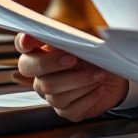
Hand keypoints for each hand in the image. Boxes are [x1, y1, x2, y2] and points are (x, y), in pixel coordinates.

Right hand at [14, 33, 128, 121]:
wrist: (114, 77)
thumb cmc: (97, 55)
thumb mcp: (88, 37)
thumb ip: (72, 32)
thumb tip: (64, 27)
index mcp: (43, 52)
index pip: (23, 44)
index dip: (23, 42)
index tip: (28, 39)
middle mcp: (41, 75)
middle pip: (30, 69)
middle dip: (51, 63)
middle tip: (73, 59)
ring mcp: (50, 94)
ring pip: (53, 93)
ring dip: (80, 82)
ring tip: (98, 75)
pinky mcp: (65, 110)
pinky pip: (71, 108)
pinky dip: (88, 97)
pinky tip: (98, 88)